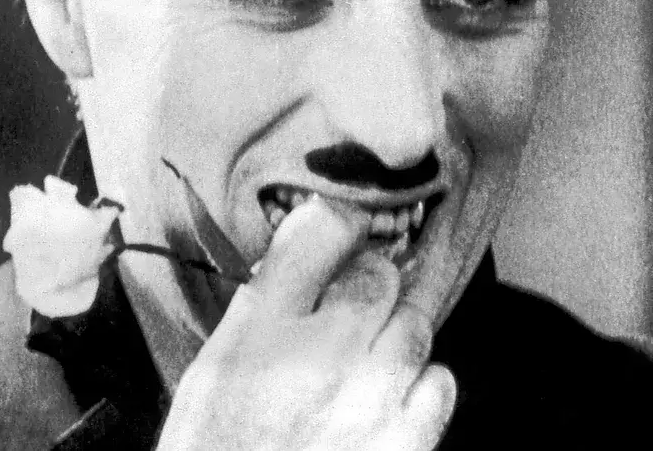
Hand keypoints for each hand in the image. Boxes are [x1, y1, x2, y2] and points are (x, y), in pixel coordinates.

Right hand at [155, 196, 456, 450]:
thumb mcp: (212, 369)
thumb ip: (263, 304)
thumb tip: (310, 243)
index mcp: (259, 328)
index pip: (324, 225)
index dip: (337, 224)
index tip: (338, 235)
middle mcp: (320, 350)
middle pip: (380, 274)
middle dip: (369, 287)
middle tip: (348, 316)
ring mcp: (372, 395)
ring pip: (415, 324)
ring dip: (395, 338)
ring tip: (362, 369)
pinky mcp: (407, 439)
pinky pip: (440, 382)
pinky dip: (420, 387)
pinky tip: (388, 403)